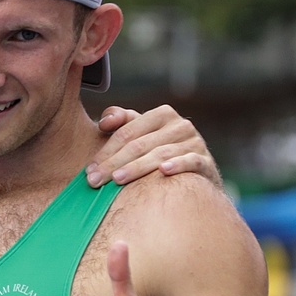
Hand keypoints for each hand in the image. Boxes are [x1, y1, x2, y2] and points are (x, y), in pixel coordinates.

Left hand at [89, 105, 220, 187]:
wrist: (197, 177)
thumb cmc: (160, 153)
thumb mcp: (142, 135)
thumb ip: (122, 122)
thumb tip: (104, 122)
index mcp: (162, 114)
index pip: (127, 132)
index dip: (106, 150)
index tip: (89, 169)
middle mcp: (180, 125)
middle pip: (140, 144)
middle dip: (114, 163)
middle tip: (95, 180)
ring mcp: (195, 143)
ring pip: (160, 154)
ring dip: (137, 167)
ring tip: (117, 180)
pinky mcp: (206, 162)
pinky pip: (191, 162)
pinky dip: (178, 165)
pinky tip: (163, 171)